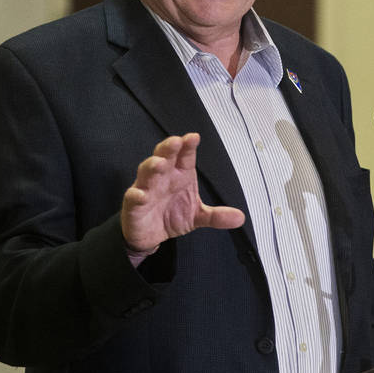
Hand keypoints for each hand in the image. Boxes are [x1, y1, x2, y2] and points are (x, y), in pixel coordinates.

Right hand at [121, 133, 244, 253]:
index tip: (194, 137)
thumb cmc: (173, 215)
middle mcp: (163, 178)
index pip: (184, 157)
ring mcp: (146, 189)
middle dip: (168, 149)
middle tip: (175, 142)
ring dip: (152, 166)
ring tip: (159, 164)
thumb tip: (240, 218)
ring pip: (146, 173)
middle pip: (164, 157)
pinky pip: (133, 197)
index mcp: (180, 175)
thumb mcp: (198, 216)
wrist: (151, 235)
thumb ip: (217, 216)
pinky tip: (140, 195)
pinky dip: (136, 195)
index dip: (188, 146)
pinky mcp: (133, 205)